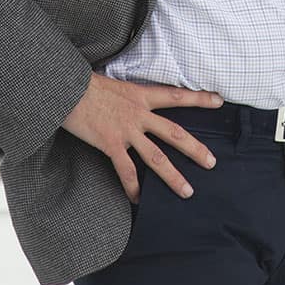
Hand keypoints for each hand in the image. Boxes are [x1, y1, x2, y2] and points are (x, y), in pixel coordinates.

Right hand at [62, 73, 222, 201]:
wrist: (65, 88)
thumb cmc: (84, 84)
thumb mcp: (114, 84)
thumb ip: (127, 97)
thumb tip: (129, 103)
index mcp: (141, 95)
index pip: (176, 96)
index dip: (199, 98)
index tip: (219, 100)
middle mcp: (139, 113)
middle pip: (175, 133)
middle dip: (195, 149)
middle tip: (212, 162)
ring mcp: (126, 130)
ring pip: (157, 157)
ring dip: (173, 177)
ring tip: (187, 191)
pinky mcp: (111, 143)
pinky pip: (126, 171)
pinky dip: (133, 188)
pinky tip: (138, 200)